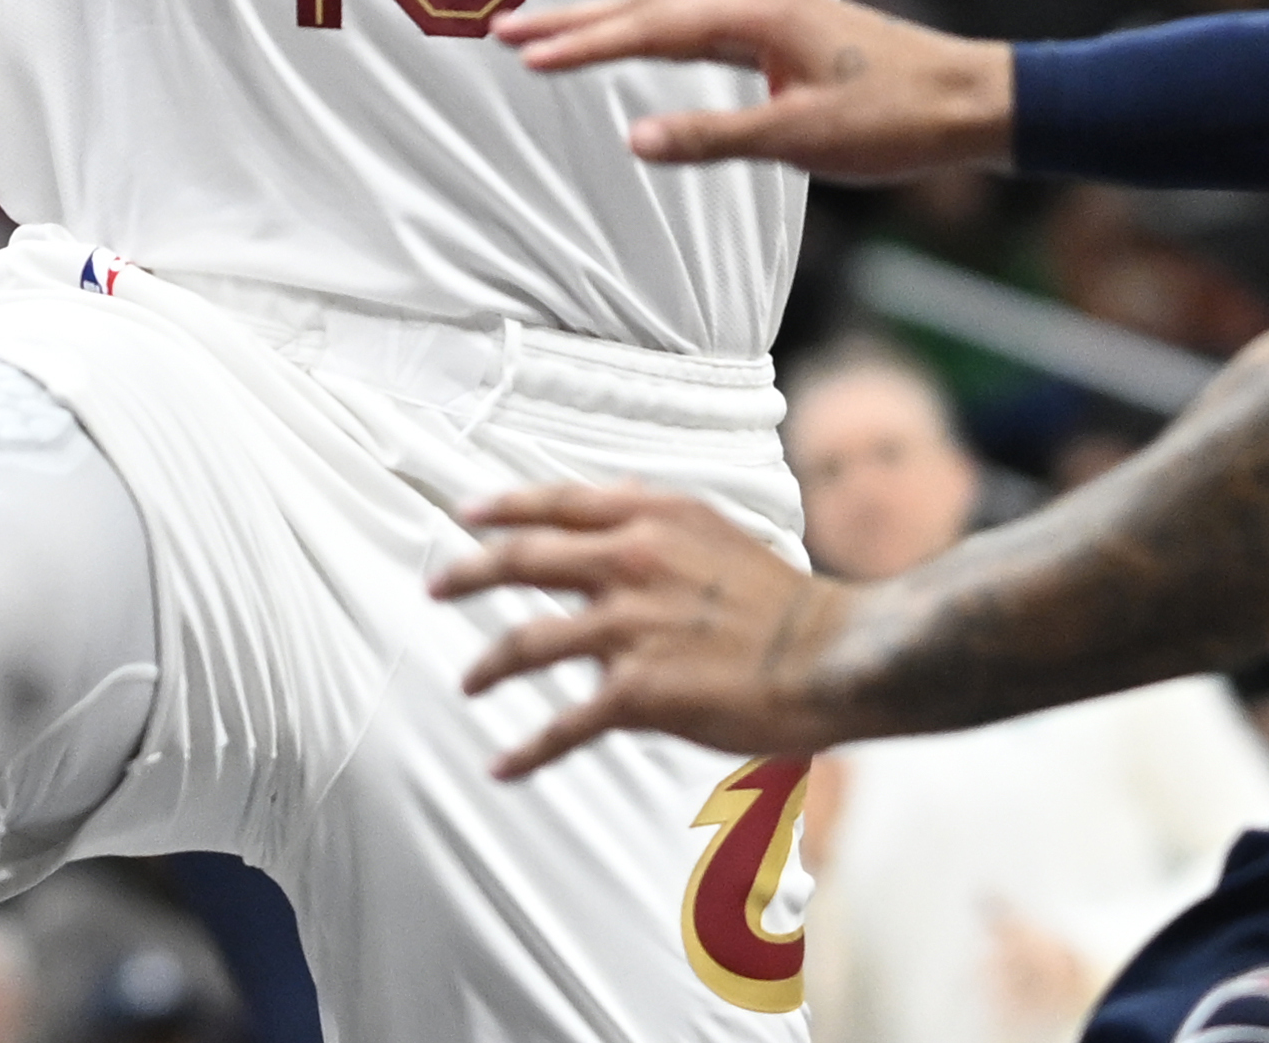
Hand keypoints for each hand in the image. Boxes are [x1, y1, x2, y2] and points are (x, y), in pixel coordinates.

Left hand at [437, 483, 857, 780]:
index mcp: (652, 518)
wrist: (831, 655)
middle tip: (436, 587)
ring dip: (487, 665)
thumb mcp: (717, 530)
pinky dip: (527, 748)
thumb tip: (614, 509)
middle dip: (468, 574)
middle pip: (522, 561)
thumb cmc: (783, 601)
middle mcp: (631, 561)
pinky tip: (503, 764)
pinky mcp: (638, 692)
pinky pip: (563, 724)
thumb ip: (657, 521)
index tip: (466, 515)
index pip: (556, 504)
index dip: (503, 508)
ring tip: (467, 681)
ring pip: (527, 643)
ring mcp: (629, 627)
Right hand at [501, 0, 1008, 179]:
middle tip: (504, 30)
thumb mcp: (803, 139)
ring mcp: (772, 14)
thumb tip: (633, 139)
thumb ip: (714, 138)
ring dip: (607, 26)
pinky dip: (649, 37)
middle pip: (646, 8)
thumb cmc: (898, 119)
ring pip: (669, 16)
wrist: (975, 101)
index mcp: (756, 14)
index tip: (522, 54)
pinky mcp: (785, 35)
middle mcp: (758, 1)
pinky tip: (634, 48)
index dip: (581, 44)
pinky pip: (696, 30)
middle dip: (574, 21)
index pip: (648, 29)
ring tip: (547, 37)